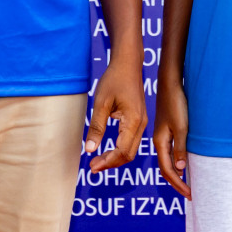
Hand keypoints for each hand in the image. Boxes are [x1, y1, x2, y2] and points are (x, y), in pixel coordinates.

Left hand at [85, 56, 146, 172]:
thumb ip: (96, 127)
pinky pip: (131, 141)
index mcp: (133, 121)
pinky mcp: (139, 120)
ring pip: (131, 149)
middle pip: (128, 154)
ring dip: (115, 158)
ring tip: (97, 160)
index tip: (92, 166)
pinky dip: (120, 149)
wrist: (128, 64)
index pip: (122, 151)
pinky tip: (107, 150)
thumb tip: (89, 150)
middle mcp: (141, 124)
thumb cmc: (114, 80)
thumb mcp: (101, 103)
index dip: (107, 162)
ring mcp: (142, 123)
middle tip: (92, 167)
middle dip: (111, 163)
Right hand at [151, 75, 189, 198]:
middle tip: (189, 194)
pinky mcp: (168, 128)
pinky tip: (185, 161)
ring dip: (177, 173)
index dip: (178, 184)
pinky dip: (177, 160)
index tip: (190, 194)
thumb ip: (180, 148)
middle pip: (166, 167)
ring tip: (187, 182)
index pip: (168, 170)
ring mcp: (163, 134)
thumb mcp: (181, 127)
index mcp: (160, 142)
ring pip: (168, 159)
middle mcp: (159, 140)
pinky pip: (171, 150)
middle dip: (176, 182)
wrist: (170, 83)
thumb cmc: (176, 103)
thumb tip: (181, 170)